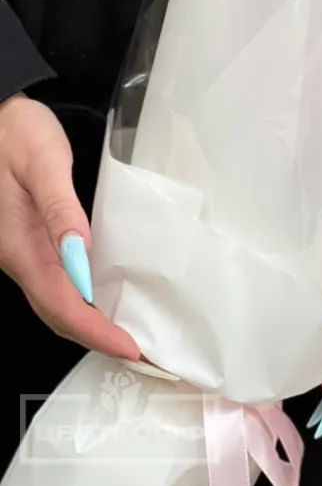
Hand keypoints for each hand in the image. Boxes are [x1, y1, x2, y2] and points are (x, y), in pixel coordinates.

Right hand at [0, 94, 138, 359]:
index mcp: (18, 245)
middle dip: (97, 338)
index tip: (129, 348)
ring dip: (90, 324)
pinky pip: (54, 283)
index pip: (60, 304)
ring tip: (130, 336)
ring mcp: (20, 251)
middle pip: (57, 313)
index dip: (95, 331)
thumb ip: (61, 208)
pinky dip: (81, 302)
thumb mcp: (43, 162)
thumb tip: (80, 254)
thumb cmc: (16, 132)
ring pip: (54, 302)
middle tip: (142, 353)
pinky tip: (104, 299)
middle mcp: (16, 256)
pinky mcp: (28, 241)